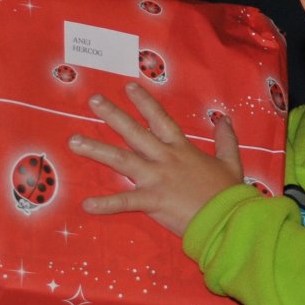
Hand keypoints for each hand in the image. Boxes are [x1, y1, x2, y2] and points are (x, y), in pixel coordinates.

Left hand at [71, 83, 244, 235]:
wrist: (228, 218)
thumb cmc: (229, 193)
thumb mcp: (231, 162)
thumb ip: (226, 140)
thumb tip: (225, 120)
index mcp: (182, 149)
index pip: (160, 120)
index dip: (144, 102)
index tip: (128, 87)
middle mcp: (165, 159)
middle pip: (135, 132)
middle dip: (113, 115)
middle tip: (93, 100)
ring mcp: (157, 179)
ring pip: (122, 160)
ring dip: (97, 150)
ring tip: (74, 141)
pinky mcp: (153, 201)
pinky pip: (125, 202)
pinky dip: (106, 204)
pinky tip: (86, 205)